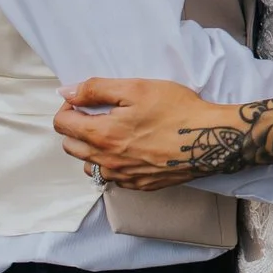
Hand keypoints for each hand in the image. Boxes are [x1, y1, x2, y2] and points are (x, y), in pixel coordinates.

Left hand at [55, 78, 231, 190]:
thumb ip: (96, 89)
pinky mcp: (139, 185)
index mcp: (102, 135)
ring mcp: (123, 176)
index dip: (70, 106)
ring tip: (114, 133)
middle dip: (77, 127)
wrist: (210, 138)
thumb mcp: (137, 88)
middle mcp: (107, 161)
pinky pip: (112, 177)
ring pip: (88, 165)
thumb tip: (66, 92)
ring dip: (91, 149)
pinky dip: (112, 163)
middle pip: (70, 146)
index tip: (87, 100)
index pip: (62, 123)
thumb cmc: (177, 110)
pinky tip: (131, 149)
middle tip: (100, 114)